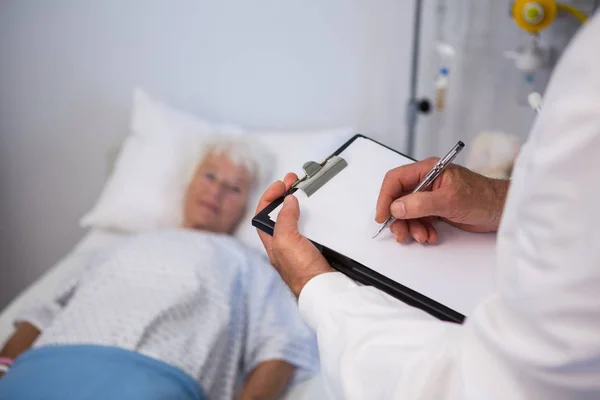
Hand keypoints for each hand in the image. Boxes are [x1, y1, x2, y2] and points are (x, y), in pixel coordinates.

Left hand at [255, 173, 333, 296]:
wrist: (325, 289)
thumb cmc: (302, 272)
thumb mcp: (286, 241)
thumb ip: (285, 219)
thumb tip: (288, 200)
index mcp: (272, 241)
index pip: (263, 213)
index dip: (270, 196)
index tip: (282, 184)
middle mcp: (285, 243)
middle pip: (281, 213)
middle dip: (286, 195)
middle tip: (296, 181)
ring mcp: (302, 246)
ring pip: (299, 219)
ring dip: (302, 204)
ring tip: (308, 191)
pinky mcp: (317, 248)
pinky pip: (315, 228)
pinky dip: (316, 217)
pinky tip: (321, 211)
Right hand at [376, 158, 508, 243]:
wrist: (502, 210)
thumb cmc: (483, 196)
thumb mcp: (450, 200)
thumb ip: (421, 203)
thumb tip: (397, 207)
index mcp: (427, 170)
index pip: (395, 180)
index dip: (385, 197)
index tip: (383, 215)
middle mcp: (426, 182)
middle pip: (398, 199)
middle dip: (398, 218)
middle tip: (401, 233)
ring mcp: (430, 196)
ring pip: (407, 213)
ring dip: (411, 227)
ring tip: (422, 236)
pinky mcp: (436, 210)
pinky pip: (419, 220)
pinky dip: (421, 230)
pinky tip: (430, 236)